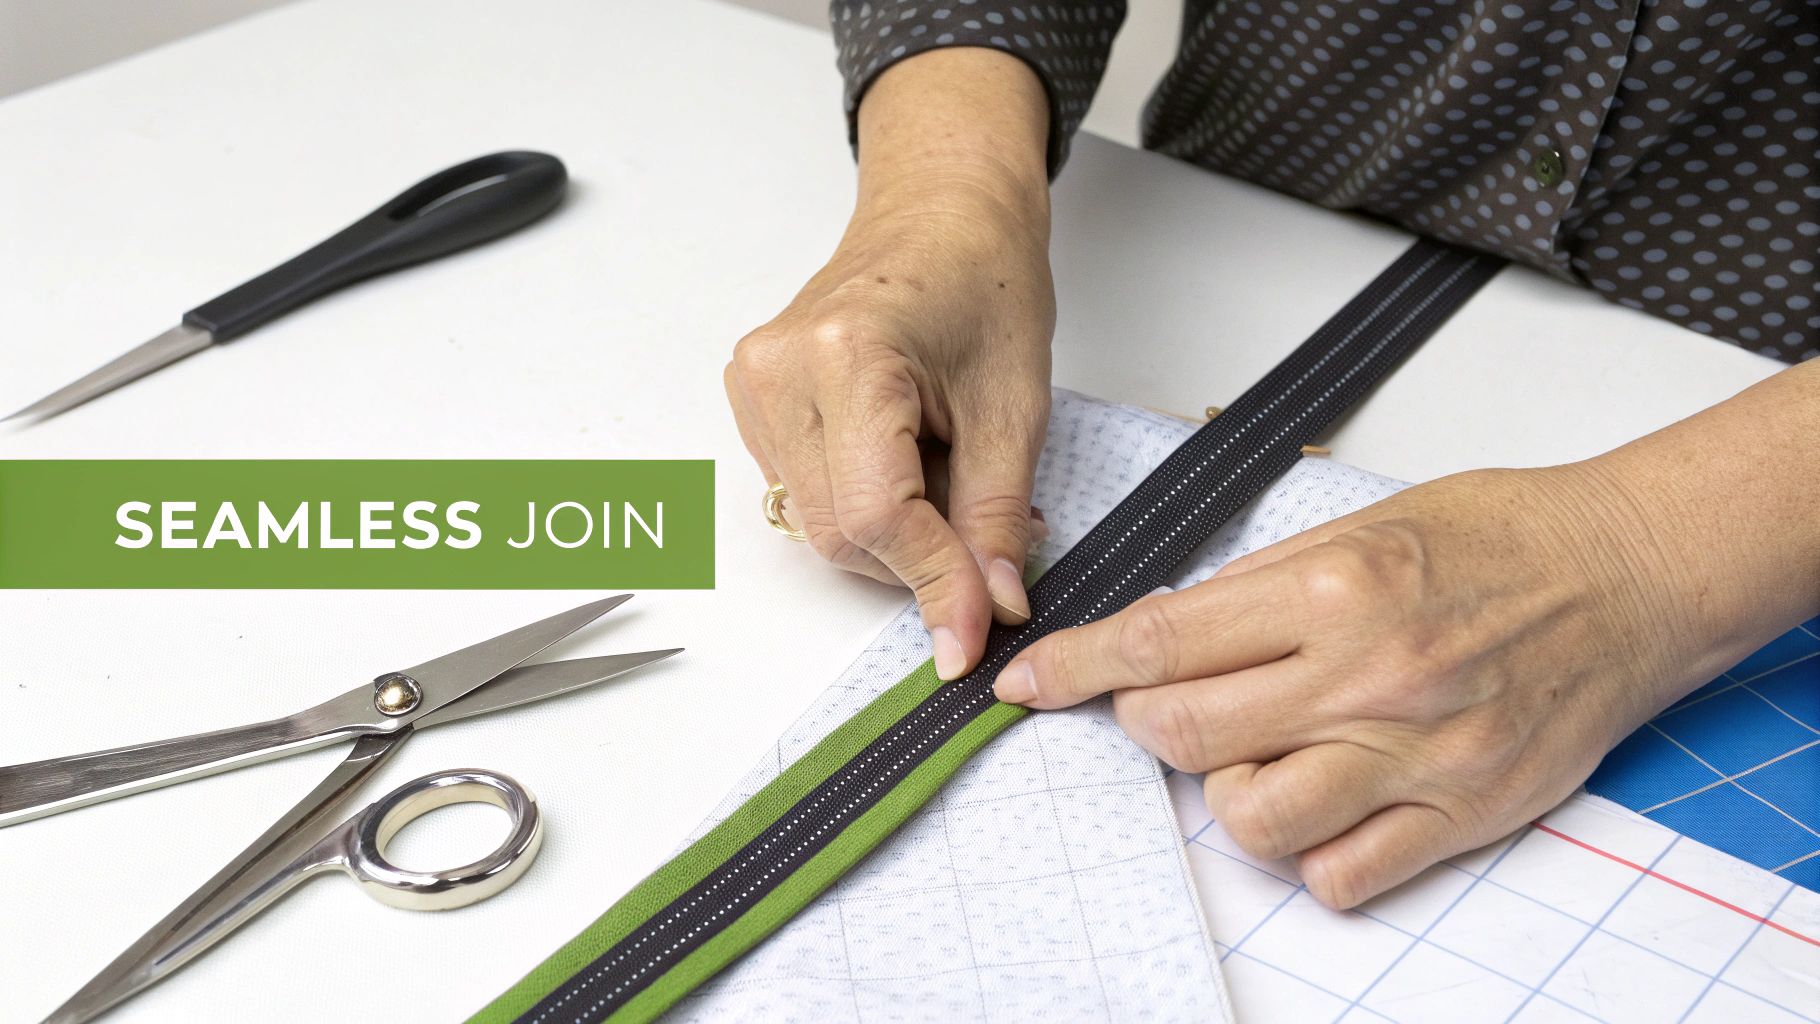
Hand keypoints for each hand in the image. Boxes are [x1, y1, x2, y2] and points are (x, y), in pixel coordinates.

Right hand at [725, 49, 1054, 678]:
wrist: (943, 212)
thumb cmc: (983, 278)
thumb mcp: (1015, 406)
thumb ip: (996, 518)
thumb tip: (988, 610)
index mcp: (846, 354)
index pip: (874, 515)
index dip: (932, 580)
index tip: (975, 628)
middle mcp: (780, 369)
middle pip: (839, 532)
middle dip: (918, 558)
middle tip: (988, 535)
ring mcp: (755, 385)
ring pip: (820, 522)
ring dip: (894, 530)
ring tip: (948, 467)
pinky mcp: (752, 399)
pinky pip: (807, 492)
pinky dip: (866, 501)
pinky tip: (906, 456)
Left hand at [991, 463, 1734, 908]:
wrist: (1628, 574)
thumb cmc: (1500, 536)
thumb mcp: (1365, 522)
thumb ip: (1260, 586)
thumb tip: (1168, 634)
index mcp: (1335, 588)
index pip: (1159, 641)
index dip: (1074, 667)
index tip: (1028, 680)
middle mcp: (1369, 676)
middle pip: (1183, 737)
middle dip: (1143, 726)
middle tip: (1168, 706)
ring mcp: (1416, 753)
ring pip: (1251, 821)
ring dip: (1226, 793)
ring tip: (1258, 753)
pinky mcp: (1462, 811)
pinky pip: (1340, 876)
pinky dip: (1309, 853)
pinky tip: (1323, 801)